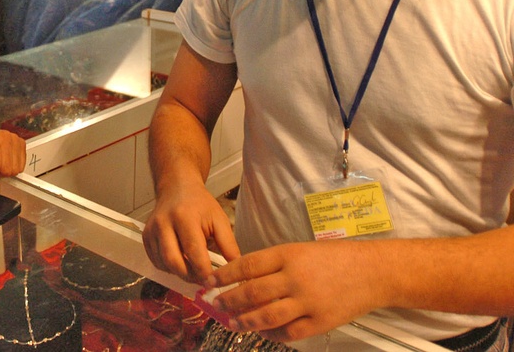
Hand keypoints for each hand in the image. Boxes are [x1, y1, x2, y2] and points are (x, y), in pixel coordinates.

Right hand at [142, 180, 239, 283]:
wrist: (177, 188)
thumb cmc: (200, 204)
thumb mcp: (219, 219)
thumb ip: (228, 245)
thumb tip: (234, 272)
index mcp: (184, 216)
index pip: (193, 251)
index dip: (203, 271)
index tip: (214, 282)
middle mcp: (163, 223)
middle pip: (173, 261)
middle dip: (189, 277)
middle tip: (203, 281)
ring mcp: (151, 230)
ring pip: (164, 264)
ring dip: (180, 273)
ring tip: (194, 271)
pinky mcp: (146, 237)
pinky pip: (156, 261)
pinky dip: (170, 268)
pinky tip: (182, 262)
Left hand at [205, 240, 387, 341]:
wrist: (373, 271)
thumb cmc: (335, 258)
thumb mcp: (300, 250)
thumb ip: (274, 264)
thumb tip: (243, 278)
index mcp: (287, 254)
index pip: (247, 265)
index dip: (225, 275)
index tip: (210, 282)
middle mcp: (295, 277)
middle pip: (252, 292)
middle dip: (229, 300)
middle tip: (216, 304)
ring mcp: (308, 301)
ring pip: (266, 315)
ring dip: (245, 321)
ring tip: (232, 322)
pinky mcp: (321, 321)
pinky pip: (289, 332)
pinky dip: (272, 334)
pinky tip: (262, 333)